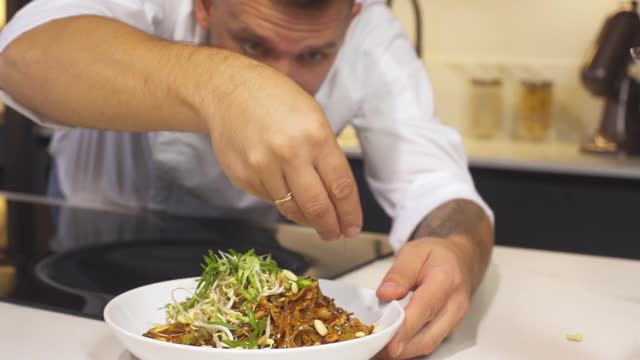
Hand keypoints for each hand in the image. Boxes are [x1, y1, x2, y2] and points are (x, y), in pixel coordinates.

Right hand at [204, 59, 361, 240]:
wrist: (227, 91)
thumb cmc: (275, 100)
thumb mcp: (313, 117)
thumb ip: (326, 155)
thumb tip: (337, 195)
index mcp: (315, 136)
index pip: (340, 187)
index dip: (350, 213)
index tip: (353, 226)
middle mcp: (289, 153)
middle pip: (317, 206)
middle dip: (330, 227)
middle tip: (335, 234)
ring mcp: (263, 167)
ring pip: (291, 209)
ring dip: (307, 219)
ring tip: (315, 221)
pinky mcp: (243, 177)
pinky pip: (270, 200)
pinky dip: (282, 202)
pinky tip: (287, 194)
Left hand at [376, 237, 473, 358]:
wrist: (461, 259)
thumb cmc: (437, 255)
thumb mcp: (413, 252)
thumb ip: (399, 273)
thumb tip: (386, 294)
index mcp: (445, 280)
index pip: (424, 309)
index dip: (405, 328)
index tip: (387, 341)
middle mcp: (455, 304)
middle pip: (429, 336)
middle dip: (401, 348)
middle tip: (376, 350)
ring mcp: (455, 319)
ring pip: (430, 344)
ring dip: (405, 351)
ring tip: (380, 350)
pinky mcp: (450, 328)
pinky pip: (430, 342)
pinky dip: (411, 348)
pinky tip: (394, 346)